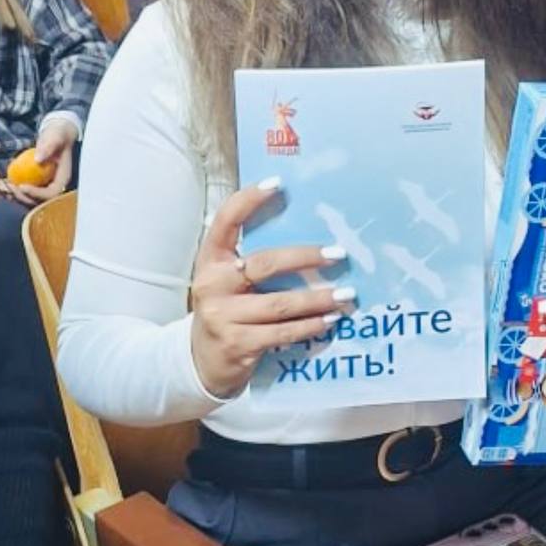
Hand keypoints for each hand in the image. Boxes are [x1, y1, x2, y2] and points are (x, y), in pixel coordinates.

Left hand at [8, 120, 76, 204]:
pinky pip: (28, 190)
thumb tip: (38, 160)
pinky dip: (17, 189)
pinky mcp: (38, 181)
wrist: (57, 133)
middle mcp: (56, 184)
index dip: (37, 194)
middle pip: (42, 201)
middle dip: (25, 197)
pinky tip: (8, 181)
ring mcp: (46, 184)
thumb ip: (49, 146)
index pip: (52, 193)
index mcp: (63, 177)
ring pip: (33, 198)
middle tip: (11, 187)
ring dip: (19, 195)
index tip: (22, 186)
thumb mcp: (55, 136)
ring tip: (7, 184)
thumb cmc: (58, 134)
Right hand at [190, 179, 355, 398]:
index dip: (249, 200)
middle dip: (306, 257)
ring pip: (279, 303)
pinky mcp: (237, 343)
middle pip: (264, 263)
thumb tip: (310, 239)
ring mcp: (222, 315)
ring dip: (317, 298)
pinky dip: (309, 326)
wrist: (200, 361)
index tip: (278, 184)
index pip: (226, 221)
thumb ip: (256, 263)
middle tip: (338, 254)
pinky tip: (329, 320)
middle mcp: (212, 283)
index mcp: (210, 259)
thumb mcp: (230, 281)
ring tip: (345, 294)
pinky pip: (281, 332)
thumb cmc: (228, 311)